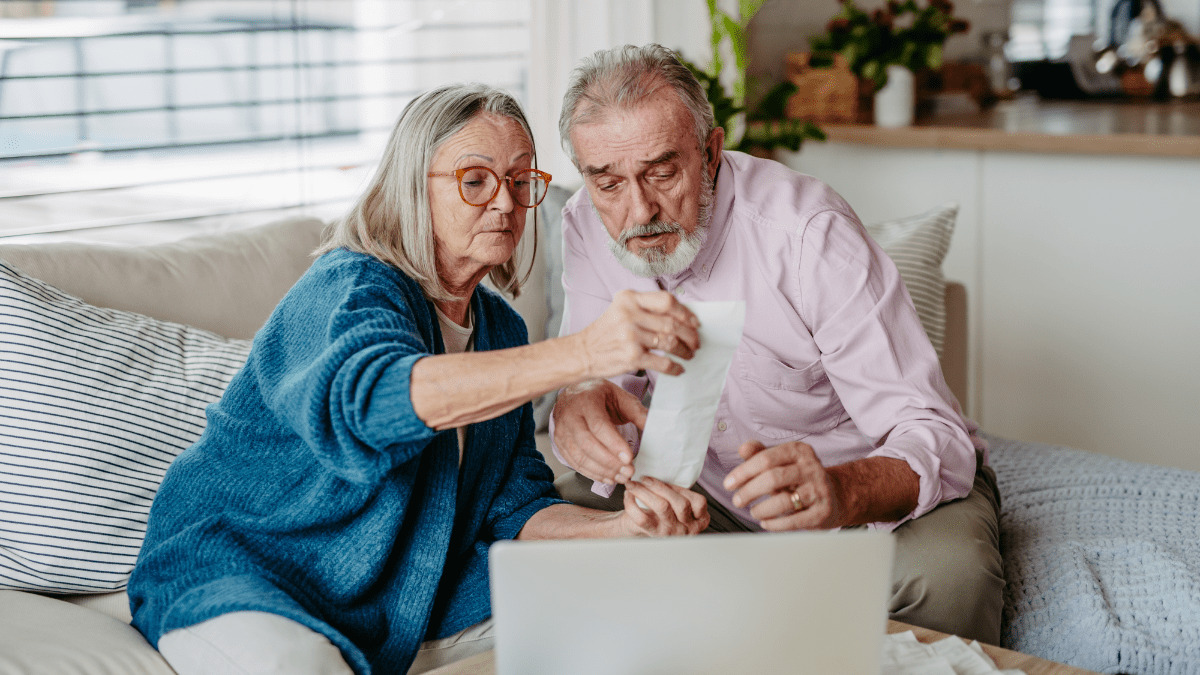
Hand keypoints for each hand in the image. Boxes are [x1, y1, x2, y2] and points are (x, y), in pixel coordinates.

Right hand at [552, 380, 643, 483]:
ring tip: (621, 477)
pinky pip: (574, 463)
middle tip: (629, 472)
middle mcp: (569, 415)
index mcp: (586, 400)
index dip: (614, 444)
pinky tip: (608, 477)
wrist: (574, 394)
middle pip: (587, 444)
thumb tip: (656, 428)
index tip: (629, 458)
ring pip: (580, 456)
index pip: (598, 425)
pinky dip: (592, 473)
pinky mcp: (559, 443)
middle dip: (610, 462)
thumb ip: (637, 413)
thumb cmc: (599, 396)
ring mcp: (562, 431)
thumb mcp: (620, 397)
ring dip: (602, 471)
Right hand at [573, 290, 699, 379]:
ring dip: (685, 350)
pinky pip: (663, 362)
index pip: (666, 301)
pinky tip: (679, 368)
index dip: (686, 312)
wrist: (582, 353)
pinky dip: (675, 367)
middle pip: (672, 323)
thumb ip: (646, 308)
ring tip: (689, 354)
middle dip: (690, 335)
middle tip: (696, 342)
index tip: (695, 322)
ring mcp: (630, 336)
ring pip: (670, 342)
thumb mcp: (621, 310)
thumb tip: (682, 318)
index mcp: (629, 298)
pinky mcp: (632, 357)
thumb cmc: (606, 332)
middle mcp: (629, 315)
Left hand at [616, 477, 709, 536]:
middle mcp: (687, 528)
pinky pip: (642, 518)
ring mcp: (671, 532)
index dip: (683, 489)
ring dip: (645, 491)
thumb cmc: (662, 512)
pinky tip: (628, 495)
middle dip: (661, 487)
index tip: (666, 480)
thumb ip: (678, 492)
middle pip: (681, 504)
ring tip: (632, 483)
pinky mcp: (653, 534)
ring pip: (662, 507)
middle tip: (645, 478)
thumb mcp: (678, 504)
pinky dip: (632, 504)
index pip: (699, 503)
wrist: (640, 529)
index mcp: (699, 520)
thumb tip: (665, 467)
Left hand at [722, 440, 845, 530]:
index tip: (729, 484)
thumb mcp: (781, 462)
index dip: (743, 472)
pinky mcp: (823, 511)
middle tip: (737, 501)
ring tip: (754, 512)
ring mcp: (819, 490)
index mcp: (799, 451)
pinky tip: (766, 523)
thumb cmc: (799, 478)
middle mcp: (811, 467)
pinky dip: (774, 524)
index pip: (765, 458)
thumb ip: (760, 454)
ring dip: (761, 510)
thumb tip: (743, 449)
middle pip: (772, 478)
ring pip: (782, 501)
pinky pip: (793, 521)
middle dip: (749, 492)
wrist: (834, 496)